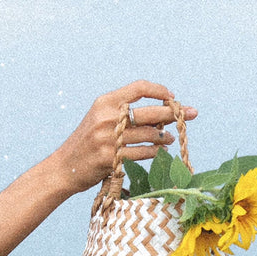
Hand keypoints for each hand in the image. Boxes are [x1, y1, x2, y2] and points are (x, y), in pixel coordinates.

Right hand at [46, 81, 197, 196]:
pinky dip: (155, 152)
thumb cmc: (87, 142)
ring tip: (171, 138)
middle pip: (149, 111)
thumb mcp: (100, 119)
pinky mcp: (110, 158)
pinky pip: (143, 153)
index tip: (172, 96)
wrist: (64, 167)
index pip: (139, 87)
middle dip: (174, 113)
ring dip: (165, 136)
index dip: (160, 90)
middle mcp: (106, 117)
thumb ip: (124, 112)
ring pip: (149, 134)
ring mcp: (108, 138)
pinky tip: (160, 151)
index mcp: (105, 102)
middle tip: (191, 114)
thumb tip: (162, 111)